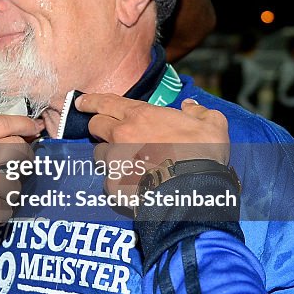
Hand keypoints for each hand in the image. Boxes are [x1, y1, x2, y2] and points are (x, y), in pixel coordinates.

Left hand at [76, 95, 229, 195]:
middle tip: (109, 133)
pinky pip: (108, 180)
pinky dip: (117, 181)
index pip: (106, 102)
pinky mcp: (113, 185)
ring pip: (100, 154)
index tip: (81, 102)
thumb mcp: (212, 124)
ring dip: (109, 155)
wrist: (194, 192)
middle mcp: (121, 135)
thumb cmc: (203, 155)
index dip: (91, 101)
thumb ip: (199, 111)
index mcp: (140, 116)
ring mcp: (115, 161)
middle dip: (99, 127)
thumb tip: (190, 106)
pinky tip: (131, 185)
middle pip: (96, 126)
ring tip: (126, 163)